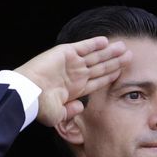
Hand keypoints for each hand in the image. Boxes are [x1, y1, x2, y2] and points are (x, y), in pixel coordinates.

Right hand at [15, 37, 130, 126]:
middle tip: (129, 56)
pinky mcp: (65, 53)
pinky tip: (105, 41)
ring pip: (95, 56)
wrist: (27, 92)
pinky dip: (94, 43)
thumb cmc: (39, 105)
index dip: (110, 76)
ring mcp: (70, 63)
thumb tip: (80, 107)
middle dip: (115, 62)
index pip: (97, 80)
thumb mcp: (57, 115)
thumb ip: (70, 112)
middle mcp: (74, 74)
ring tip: (124, 47)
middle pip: (100, 67)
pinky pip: (83, 46)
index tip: (122, 72)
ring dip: (110, 52)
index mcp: (75, 89)